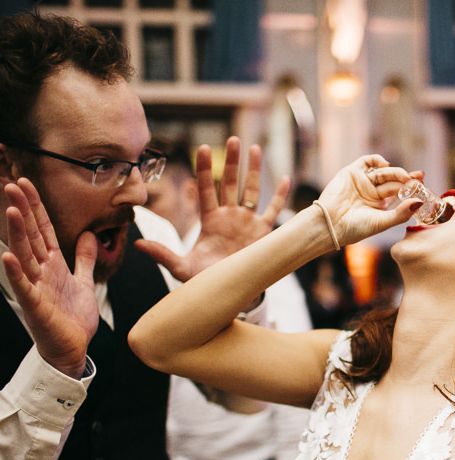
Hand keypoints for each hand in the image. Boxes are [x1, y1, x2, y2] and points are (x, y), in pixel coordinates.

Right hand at [2, 179, 97, 377]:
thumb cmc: (74, 317)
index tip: (28, 183)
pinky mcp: (35, 305)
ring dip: (18, 234)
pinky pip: (24, 286)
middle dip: (24, 211)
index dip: (36, 207)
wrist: (73, 348)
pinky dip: (17, 272)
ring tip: (11, 211)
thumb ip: (85, 259)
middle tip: (14, 185)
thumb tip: (90, 235)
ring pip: (25, 255)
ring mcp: (36, 287)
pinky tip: (7, 256)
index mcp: (53, 264)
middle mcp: (41, 272)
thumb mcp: (84, 282)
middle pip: (31, 236)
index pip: (44, 230)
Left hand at [136, 137, 289, 281]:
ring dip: (254, 171)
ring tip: (254, 148)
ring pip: (251, 191)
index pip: (206, 189)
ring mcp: (247, 222)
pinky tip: (285, 179)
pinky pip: (273, 210)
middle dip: (232, 162)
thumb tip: (138, 243)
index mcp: (210, 221)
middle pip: (230, 183)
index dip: (205, 170)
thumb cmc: (205, 280)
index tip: (202, 149)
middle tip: (232, 140)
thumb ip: (162, 254)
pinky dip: (280, 196)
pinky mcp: (263, 233)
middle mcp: (229, 217)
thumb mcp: (182, 268)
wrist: (230, 292)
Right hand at [317, 154, 423, 247]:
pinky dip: (377, 160)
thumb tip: (419, 202)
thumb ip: (401, 213)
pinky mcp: (352, 173)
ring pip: (383, 173)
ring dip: (395, 172)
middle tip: (417, 177)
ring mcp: (362, 182)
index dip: (411, 186)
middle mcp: (371, 193)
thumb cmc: (355, 229)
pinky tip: (385, 165)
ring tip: (403, 177)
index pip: (398, 192)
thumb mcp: (382, 222)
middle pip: (393, 181)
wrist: (330, 224)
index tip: (422, 182)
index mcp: (379, 205)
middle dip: (406, 178)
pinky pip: (367, 161)